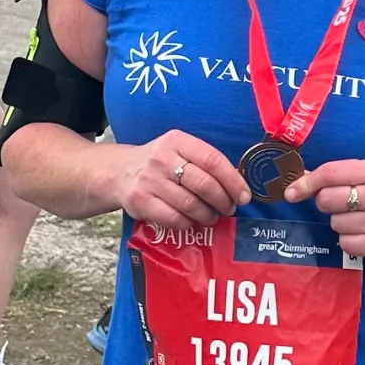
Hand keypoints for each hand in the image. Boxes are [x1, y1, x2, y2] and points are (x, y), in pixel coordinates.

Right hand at [117, 130, 250, 230]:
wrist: (120, 171)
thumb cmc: (161, 163)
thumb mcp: (180, 150)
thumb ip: (204, 163)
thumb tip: (237, 185)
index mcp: (177, 141)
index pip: (212, 160)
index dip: (233, 180)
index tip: (244, 196)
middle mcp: (162, 158)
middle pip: (203, 184)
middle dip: (223, 201)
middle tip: (229, 208)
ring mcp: (149, 180)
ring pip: (190, 204)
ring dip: (207, 215)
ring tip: (211, 217)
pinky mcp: (140, 201)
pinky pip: (173, 219)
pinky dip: (187, 224)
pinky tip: (191, 221)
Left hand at [283, 159, 364, 261]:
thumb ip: (336, 174)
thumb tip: (299, 180)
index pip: (331, 173)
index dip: (306, 182)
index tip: (292, 191)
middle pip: (327, 199)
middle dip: (326, 202)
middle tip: (340, 203)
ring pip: (335, 223)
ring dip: (339, 222)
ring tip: (358, 218)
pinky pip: (345, 243)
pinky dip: (348, 240)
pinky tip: (362, 233)